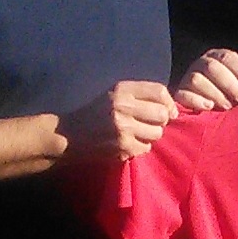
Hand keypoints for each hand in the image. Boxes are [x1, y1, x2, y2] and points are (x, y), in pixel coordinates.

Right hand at [59, 80, 177, 162]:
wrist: (66, 135)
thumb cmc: (93, 114)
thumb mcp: (113, 95)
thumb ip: (139, 96)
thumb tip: (171, 109)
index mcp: (121, 90)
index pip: (159, 91)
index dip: (169, 103)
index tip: (169, 111)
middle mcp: (123, 107)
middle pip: (162, 114)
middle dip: (160, 121)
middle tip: (149, 124)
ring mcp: (123, 128)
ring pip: (157, 133)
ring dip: (150, 136)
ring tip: (136, 134)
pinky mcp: (122, 147)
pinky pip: (146, 148)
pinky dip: (139, 148)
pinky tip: (127, 144)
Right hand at [174, 48, 237, 110]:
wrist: (210, 111)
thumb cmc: (232, 97)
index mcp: (218, 58)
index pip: (228, 58)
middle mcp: (201, 64)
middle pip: (212, 67)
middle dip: (229, 84)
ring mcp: (188, 78)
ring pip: (197, 80)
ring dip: (215, 94)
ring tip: (227, 106)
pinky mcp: (179, 94)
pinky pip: (183, 95)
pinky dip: (196, 101)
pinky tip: (209, 107)